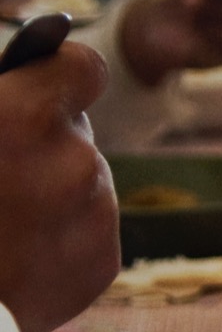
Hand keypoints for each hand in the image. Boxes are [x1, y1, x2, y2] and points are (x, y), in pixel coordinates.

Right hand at [0, 42, 113, 331]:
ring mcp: (93, 215)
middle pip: (76, 132)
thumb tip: (17, 68)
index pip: (83, 68)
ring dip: (49, 193)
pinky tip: (12, 258)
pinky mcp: (100, 263)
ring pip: (83, 184)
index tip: (43, 87)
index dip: (60, 76)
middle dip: (40, 145)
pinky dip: (57, 241)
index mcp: (23, 116)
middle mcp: (73, 160)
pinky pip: (87, 234)